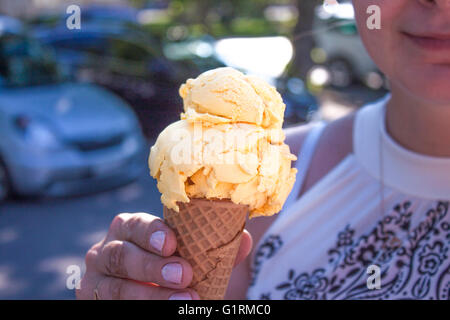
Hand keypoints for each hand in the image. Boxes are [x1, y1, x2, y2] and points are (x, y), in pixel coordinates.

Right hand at [76, 212, 252, 299]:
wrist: (145, 292)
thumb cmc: (168, 266)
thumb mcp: (187, 255)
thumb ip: (211, 248)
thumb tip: (243, 238)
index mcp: (127, 229)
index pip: (133, 224)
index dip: (150, 232)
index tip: (172, 243)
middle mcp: (105, 250)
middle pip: (120, 255)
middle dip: (152, 266)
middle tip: (184, 276)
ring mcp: (96, 280)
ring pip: (114, 288)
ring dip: (150, 296)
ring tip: (184, 302)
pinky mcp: (94, 302)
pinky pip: (114, 307)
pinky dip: (142, 309)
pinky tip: (167, 312)